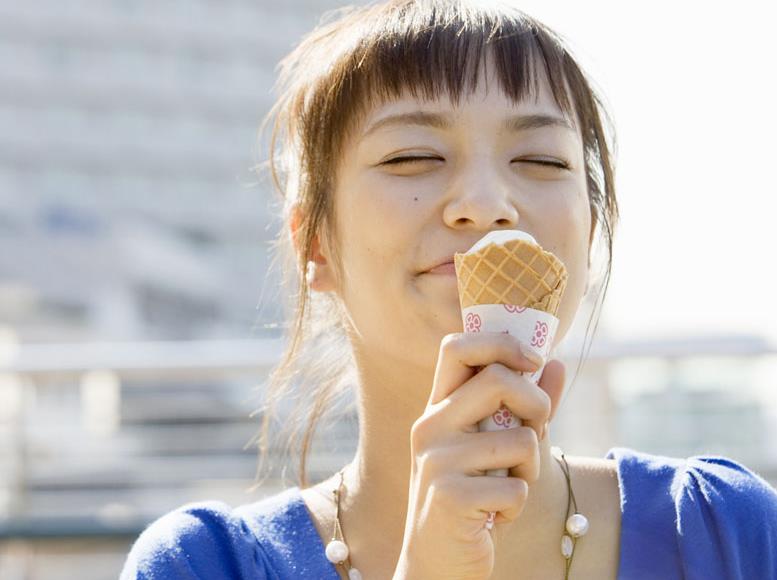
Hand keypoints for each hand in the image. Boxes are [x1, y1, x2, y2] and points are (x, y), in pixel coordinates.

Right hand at [393, 331, 565, 579]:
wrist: (436, 563)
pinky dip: (517, 506)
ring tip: (505, 490)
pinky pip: (517, 487)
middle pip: (500, 380)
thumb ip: (525, 406)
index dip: (502, 342)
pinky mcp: (450, 496)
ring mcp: (437, 460)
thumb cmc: (472, 499)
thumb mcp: (494, 448)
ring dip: (529, 470)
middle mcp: (431, 425)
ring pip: (521, 439)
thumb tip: (556, 364)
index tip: (532, 360)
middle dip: (537, 406)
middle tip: (536, 434)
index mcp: (438, 408)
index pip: (458, 346)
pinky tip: (492, 518)